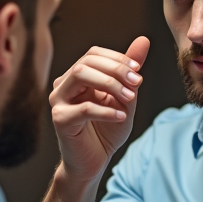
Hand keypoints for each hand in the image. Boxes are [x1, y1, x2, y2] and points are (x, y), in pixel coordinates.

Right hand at [49, 37, 150, 184]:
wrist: (94, 162)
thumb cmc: (107, 131)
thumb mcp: (125, 98)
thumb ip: (129, 71)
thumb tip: (144, 40)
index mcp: (77, 77)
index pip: (93, 54)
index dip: (117, 58)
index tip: (138, 71)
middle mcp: (64, 85)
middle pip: (86, 62)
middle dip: (116, 69)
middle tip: (138, 82)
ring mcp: (58, 101)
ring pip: (80, 76)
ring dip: (110, 84)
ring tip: (130, 98)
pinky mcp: (60, 120)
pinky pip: (83, 108)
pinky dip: (106, 111)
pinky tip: (121, 116)